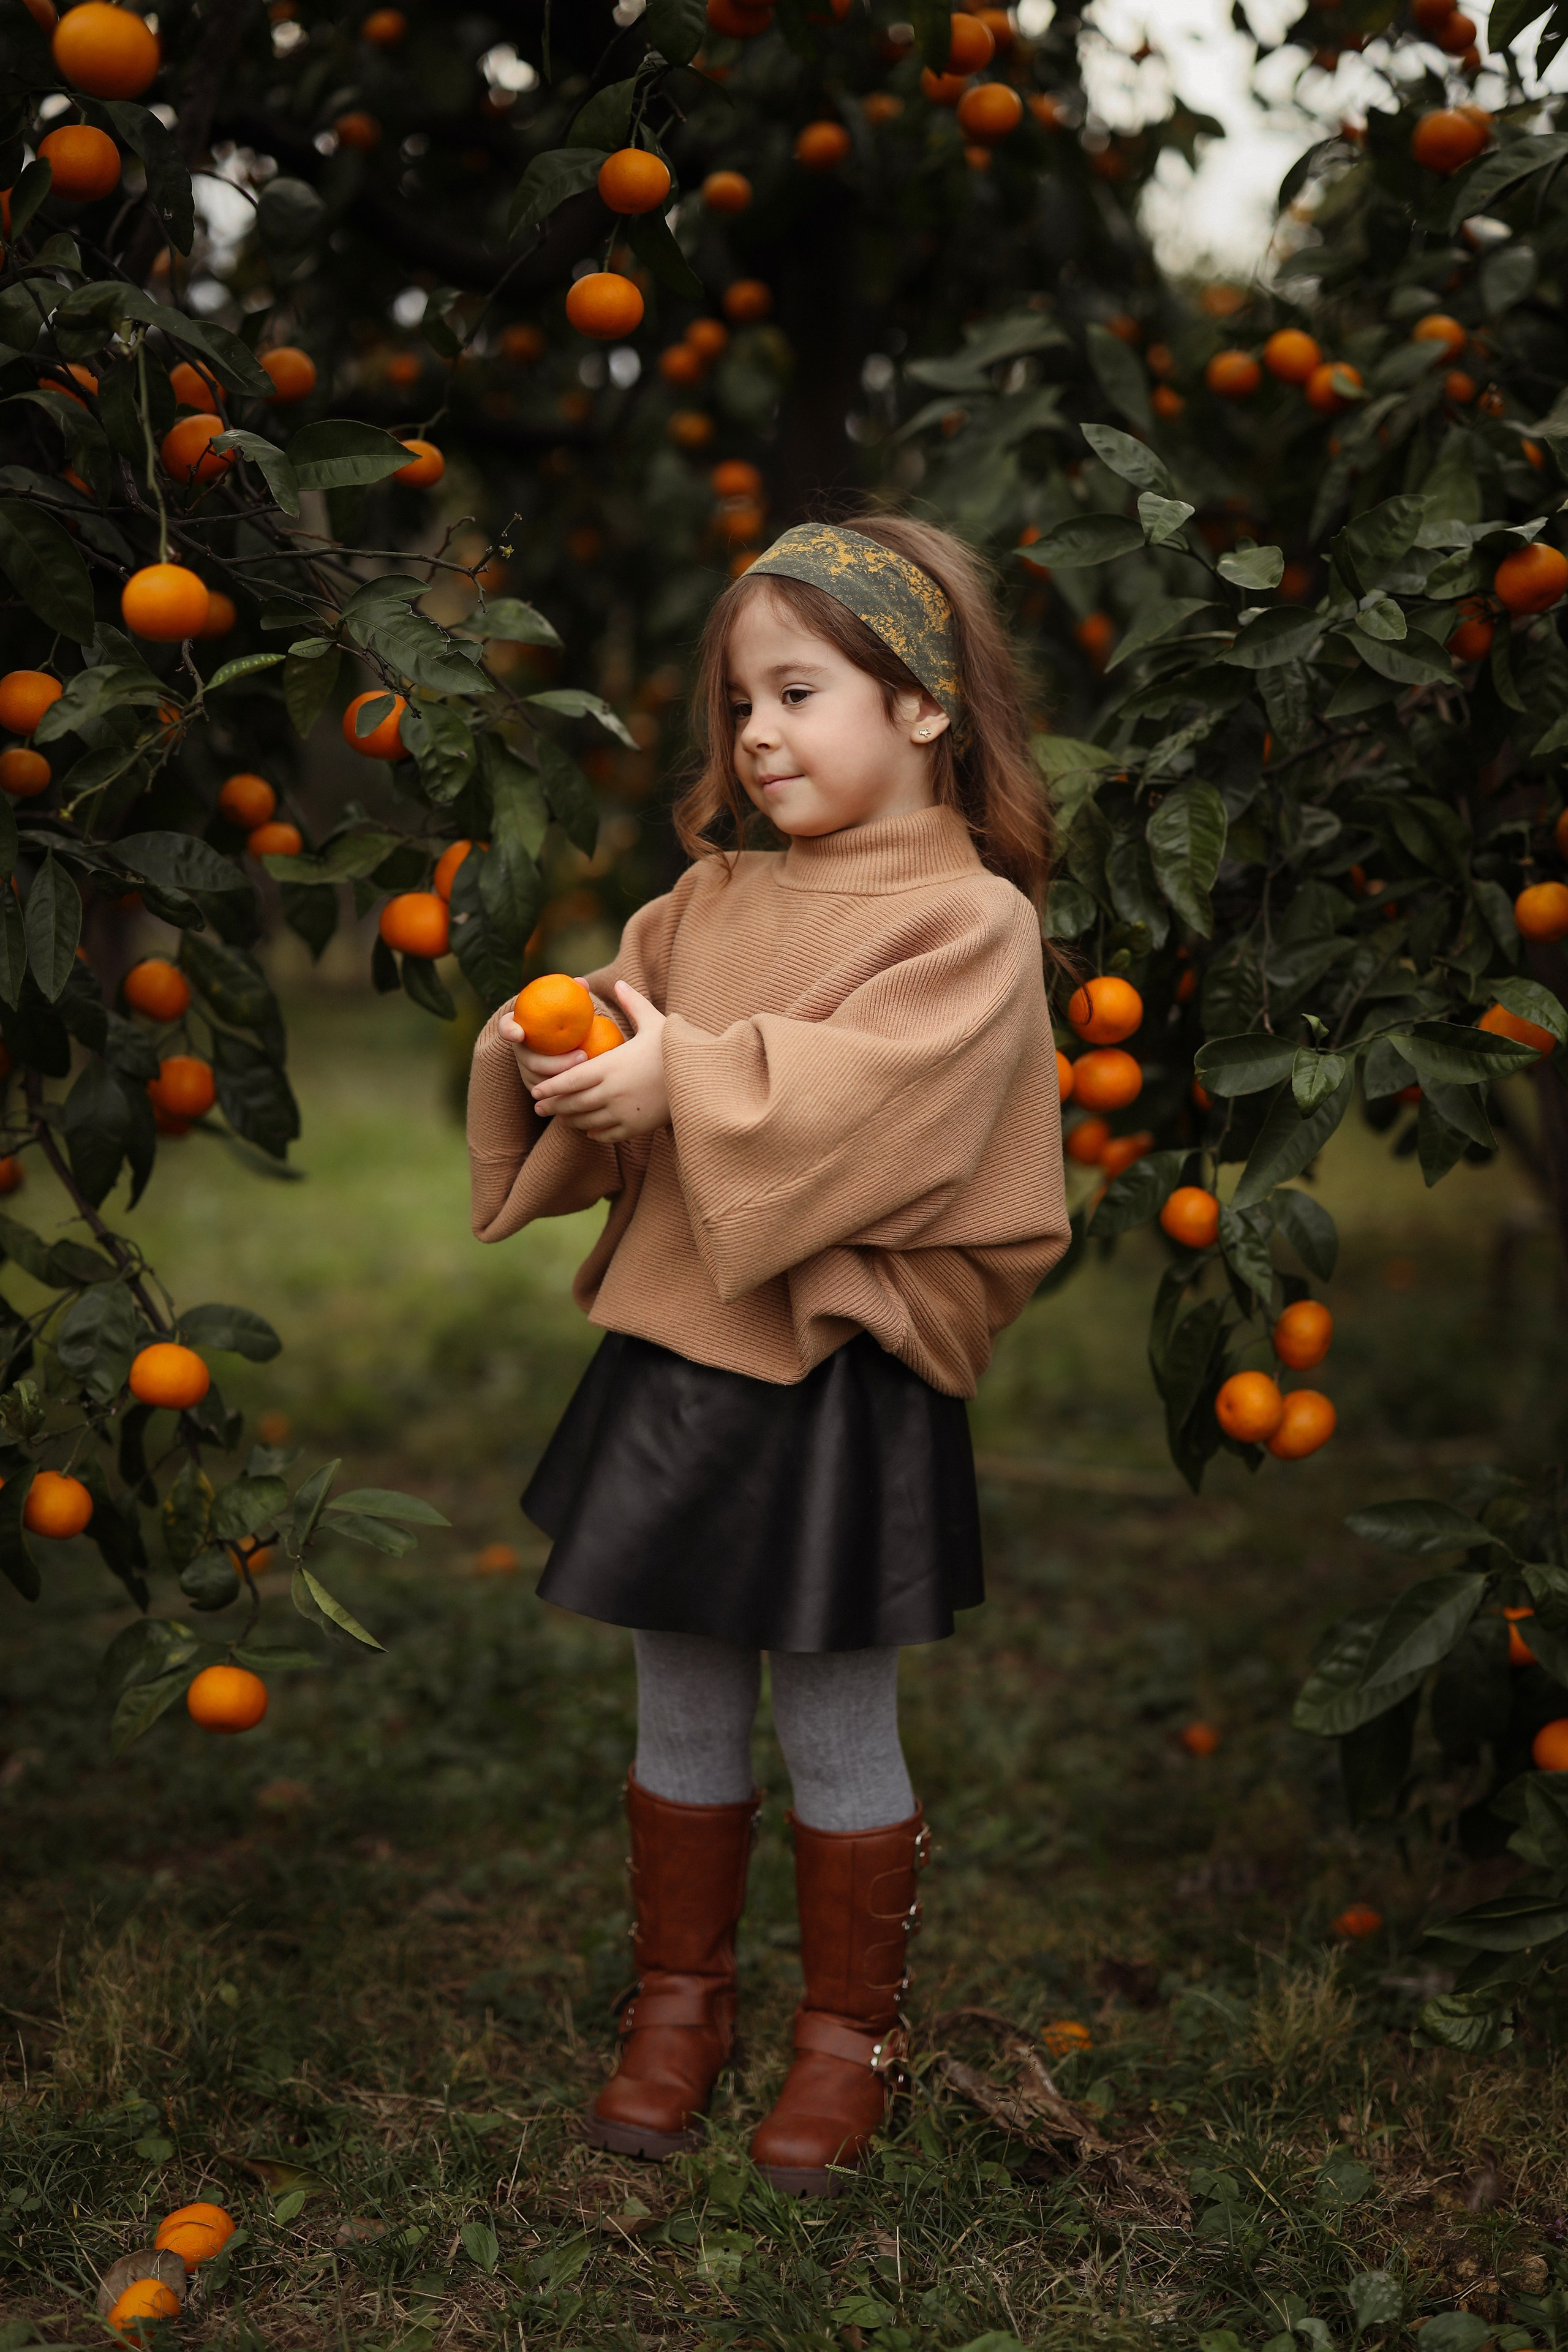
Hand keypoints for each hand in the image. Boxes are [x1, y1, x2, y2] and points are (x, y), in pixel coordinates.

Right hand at [497, 1003, 586, 1090]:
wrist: (565, 1040)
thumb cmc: (565, 1017)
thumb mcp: (569, 1005)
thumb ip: (574, 994)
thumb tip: (581, 982)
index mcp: (519, 1027)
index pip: (506, 1027)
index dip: (509, 1030)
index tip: (519, 1033)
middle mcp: (519, 1051)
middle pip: (529, 1061)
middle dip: (554, 1063)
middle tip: (583, 1055)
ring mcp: (526, 1071)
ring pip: (541, 1081)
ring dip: (565, 1078)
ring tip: (590, 1070)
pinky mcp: (537, 1086)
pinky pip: (551, 1094)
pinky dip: (568, 1091)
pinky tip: (589, 1087)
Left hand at [526, 982, 669, 1142]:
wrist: (703, 1079)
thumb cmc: (677, 1048)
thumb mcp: (655, 1022)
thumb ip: (633, 1003)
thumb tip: (618, 983)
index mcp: (610, 1066)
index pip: (569, 1080)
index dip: (550, 1088)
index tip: (536, 1091)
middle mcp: (611, 1092)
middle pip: (572, 1104)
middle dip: (552, 1108)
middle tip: (539, 1109)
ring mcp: (622, 1113)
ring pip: (586, 1122)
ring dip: (570, 1121)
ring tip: (561, 1119)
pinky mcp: (635, 1128)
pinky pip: (606, 1135)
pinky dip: (594, 1134)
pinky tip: (589, 1130)